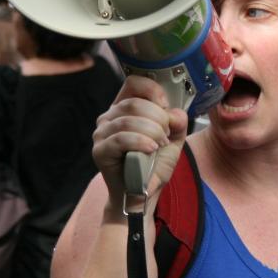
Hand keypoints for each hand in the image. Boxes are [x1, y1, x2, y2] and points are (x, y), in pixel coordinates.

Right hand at [92, 76, 187, 208]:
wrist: (142, 194)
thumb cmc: (152, 166)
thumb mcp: (173, 140)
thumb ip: (178, 123)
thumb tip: (175, 113)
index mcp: (124, 108)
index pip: (133, 83)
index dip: (152, 90)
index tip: (166, 106)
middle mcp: (109, 117)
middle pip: (134, 103)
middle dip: (157, 118)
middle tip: (166, 135)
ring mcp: (101, 134)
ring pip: (128, 120)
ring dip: (152, 131)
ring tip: (160, 145)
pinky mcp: (100, 151)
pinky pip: (120, 139)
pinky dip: (140, 142)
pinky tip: (151, 149)